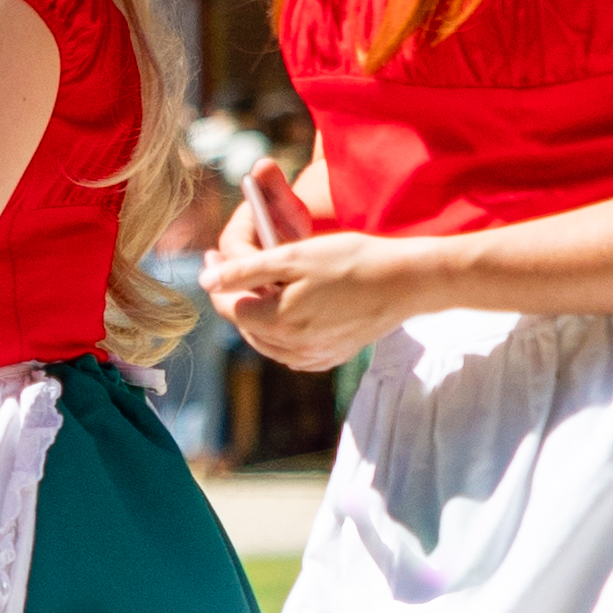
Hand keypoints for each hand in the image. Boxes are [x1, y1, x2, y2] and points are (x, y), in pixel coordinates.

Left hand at [209, 219, 450, 371]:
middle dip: (236, 296)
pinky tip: (287, 309)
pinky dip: (282, 331)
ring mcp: (314, 356)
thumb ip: (246, 271)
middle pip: (246, 325)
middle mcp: (293, 348)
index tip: (212, 257)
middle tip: (231, 267)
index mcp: (279, 322)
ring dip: (257, 314)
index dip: (217, 282)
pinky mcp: (332, 355)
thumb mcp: (294, 256)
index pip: (229, 308)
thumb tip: (206, 281)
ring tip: (258, 286)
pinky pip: (292, 350)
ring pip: (267, 340)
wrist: (406, 281)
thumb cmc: (352, 260)